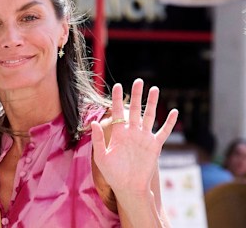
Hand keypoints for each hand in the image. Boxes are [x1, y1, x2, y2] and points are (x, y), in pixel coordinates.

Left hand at [91, 79, 177, 197]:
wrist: (129, 187)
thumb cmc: (113, 174)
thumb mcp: (101, 156)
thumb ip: (97, 139)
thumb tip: (93, 122)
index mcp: (118, 133)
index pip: (118, 112)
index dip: (118, 99)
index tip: (117, 86)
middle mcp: (132, 133)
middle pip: (135, 110)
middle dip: (136, 95)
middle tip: (138, 81)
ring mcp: (144, 138)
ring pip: (149, 116)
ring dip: (152, 103)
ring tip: (154, 89)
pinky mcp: (155, 146)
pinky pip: (164, 132)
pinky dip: (169, 122)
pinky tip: (174, 112)